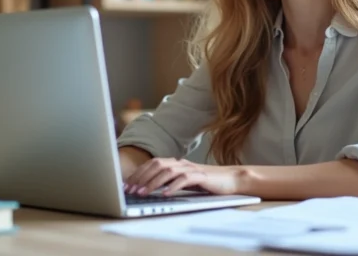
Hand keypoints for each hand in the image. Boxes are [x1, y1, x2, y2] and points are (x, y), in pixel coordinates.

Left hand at [123, 157, 243, 196]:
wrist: (230, 179)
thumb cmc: (206, 182)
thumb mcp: (184, 181)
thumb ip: (168, 181)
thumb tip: (147, 189)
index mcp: (176, 162)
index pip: (152, 164)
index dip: (138, 173)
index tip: (127, 185)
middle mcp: (181, 162)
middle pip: (157, 165)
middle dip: (141, 177)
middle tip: (131, 190)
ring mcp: (191, 168)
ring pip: (168, 171)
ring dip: (153, 182)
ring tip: (143, 193)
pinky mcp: (201, 176)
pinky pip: (184, 179)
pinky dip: (172, 186)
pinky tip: (165, 194)